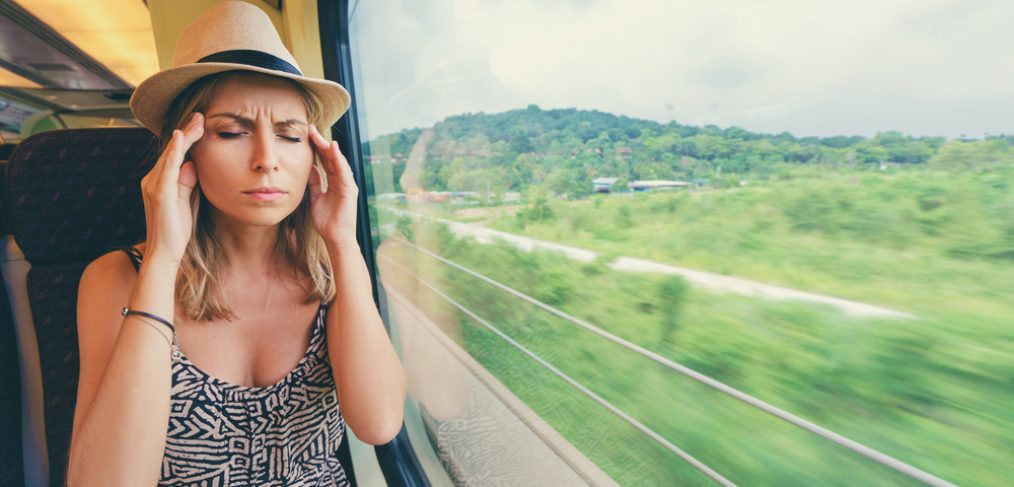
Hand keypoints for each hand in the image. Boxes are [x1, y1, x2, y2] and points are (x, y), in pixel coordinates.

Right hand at [139, 112, 203, 264]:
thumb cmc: (177, 229)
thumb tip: (193, 164)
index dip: (187, 138)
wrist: (165, 252)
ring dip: (184, 136)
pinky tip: (180, 137)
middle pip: (172, 150)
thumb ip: (189, 182)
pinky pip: (167, 167)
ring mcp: (153, 185)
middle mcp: (152, 179)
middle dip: (187, 132)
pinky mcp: (159, 192)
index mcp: (160, 181)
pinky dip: (174, 151)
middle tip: (200, 115)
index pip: (175, 154)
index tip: (200, 124)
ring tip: (196, 121)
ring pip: (170, 155)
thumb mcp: (187, 200)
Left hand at [308, 124, 358, 247]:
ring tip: (319, 134)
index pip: (325, 160)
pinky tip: (332, 148)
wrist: (336, 238)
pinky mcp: (349, 190)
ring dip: (328, 147)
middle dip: (321, 142)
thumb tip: (308, 168)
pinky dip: (338, 159)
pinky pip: (343, 171)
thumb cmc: (327, 221)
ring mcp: (347, 184)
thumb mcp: (315, 198)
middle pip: (331, 157)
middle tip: (310, 128)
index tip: (306, 135)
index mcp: (334, 182)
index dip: (316, 147)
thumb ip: (314, 183)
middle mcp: (342, 180)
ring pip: (337, 161)